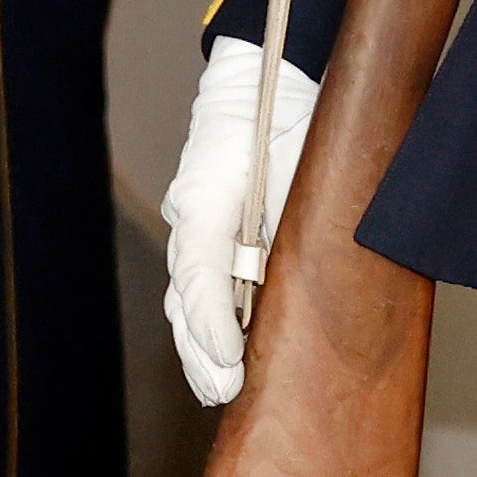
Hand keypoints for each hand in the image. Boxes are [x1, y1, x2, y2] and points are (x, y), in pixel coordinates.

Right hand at [160, 42, 319, 405]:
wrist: (276, 87)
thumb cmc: (284, 120)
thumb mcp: (291, 161)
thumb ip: (281, 220)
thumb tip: (290, 283)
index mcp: (208, 200)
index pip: (199, 271)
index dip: (212, 322)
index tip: (230, 360)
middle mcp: (196, 222)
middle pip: (185, 299)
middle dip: (203, 351)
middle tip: (225, 388)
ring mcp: (201, 234)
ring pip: (189, 303)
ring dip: (202, 350)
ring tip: (219, 389)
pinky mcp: (217, 242)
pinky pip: (204, 295)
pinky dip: (210, 335)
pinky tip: (222, 368)